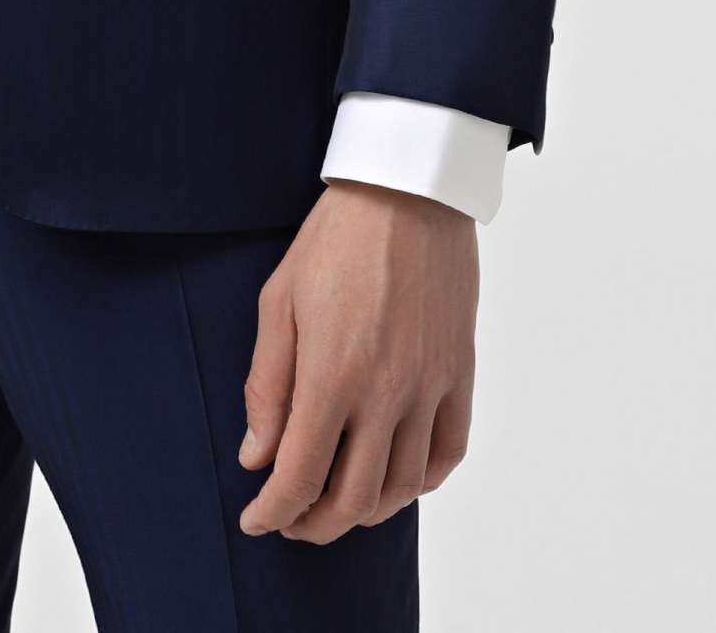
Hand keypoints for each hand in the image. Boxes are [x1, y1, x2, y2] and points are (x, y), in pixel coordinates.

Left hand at [238, 178, 476, 541]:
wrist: (407, 191)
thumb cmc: (335, 238)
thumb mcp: (279, 301)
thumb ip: (266, 385)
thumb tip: (256, 456)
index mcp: (331, 375)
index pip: (300, 477)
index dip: (273, 512)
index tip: (256, 520)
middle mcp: (386, 393)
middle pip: (353, 498)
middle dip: (314, 523)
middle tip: (291, 518)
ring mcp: (430, 386)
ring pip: (403, 487)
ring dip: (366, 509)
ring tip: (338, 500)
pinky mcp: (459, 373)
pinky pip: (448, 453)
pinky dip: (421, 481)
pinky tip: (396, 476)